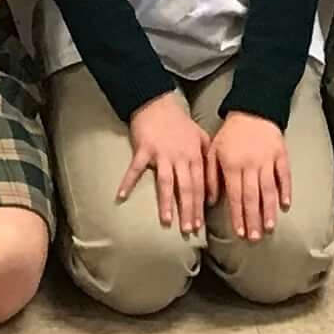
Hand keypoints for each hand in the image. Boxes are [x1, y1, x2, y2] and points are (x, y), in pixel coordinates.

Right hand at [118, 88, 213, 240]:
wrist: (157, 103)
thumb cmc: (180, 123)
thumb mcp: (201, 137)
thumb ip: (209, 160)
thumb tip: (212, 189)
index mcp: (194, 155)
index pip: (199, 185)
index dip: (199, 206)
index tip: (199, 225)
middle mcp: (180, 157)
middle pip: (185, 188)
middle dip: (188, 210)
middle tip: (188, 230)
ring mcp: (162, 154)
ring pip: (166, 182)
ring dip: (166, 203)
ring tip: (167, 221)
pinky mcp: (143, 149)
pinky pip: (135, 168)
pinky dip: (128, 181)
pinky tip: (121, 196)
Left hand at [207, 108, 292, 243]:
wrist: (252, 110)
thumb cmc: (230, 134)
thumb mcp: (213, 151)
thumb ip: (210, 176)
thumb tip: (211, 202)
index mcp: (232, 165)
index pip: (235, 195)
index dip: (237, 215)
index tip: (239, 232)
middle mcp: (250, 165)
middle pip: (252, 196)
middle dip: (252, 219)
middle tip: (254, 238)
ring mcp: (267, 160)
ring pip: (268, 189)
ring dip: (269, 210)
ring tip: (268, 227)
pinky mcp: (281, 154)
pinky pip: (284, 174)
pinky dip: (286, 189)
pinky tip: (286, 204)